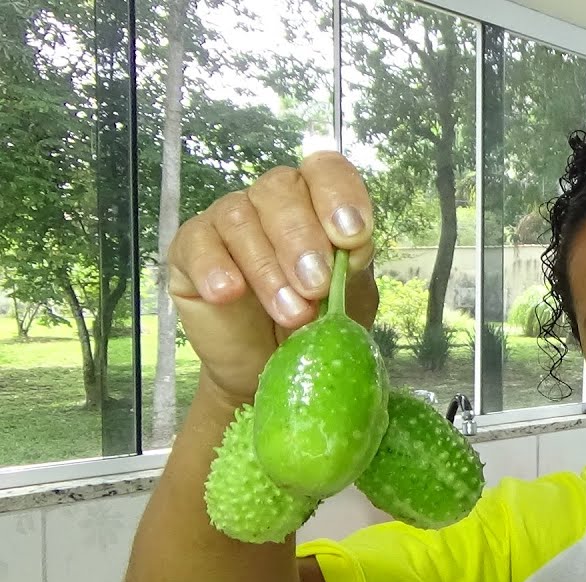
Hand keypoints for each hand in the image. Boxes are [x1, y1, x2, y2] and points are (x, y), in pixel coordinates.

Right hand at [167, 151, 379, 405]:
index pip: (325, 171)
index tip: (353, 236)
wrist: (269, 365)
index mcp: (316, 200)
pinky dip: (214, 267)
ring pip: (240, 218)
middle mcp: (270, 201)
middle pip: (280, 189)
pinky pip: (197, 244)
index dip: (339, 195)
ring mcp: (227, 220)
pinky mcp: (189, 249)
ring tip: (290, 312)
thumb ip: (353, 264)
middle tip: (316, 287)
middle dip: (302, 240)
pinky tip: (228, 292)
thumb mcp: (349, 296)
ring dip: (268, 268)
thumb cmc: (313, 321)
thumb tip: (351, 245)